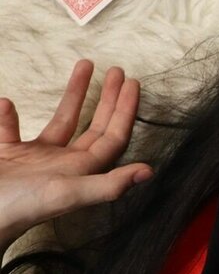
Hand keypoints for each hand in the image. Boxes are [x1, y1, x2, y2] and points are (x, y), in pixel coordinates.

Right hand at [0, 60, 152, 251]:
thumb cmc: (20, 208)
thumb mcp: (67, 193)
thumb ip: (107, 185)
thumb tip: (148, 172)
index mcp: (81, 171)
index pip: (113, 137)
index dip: (126, 112)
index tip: (134, 82)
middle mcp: (63, 164)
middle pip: (95, 127)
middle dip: (109, 99)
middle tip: (118, 70)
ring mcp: (35, 159)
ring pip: (61, 121)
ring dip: (73, 95)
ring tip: (84, 65)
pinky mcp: (7, 156)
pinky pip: (11, 129)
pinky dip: (8, 116)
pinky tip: (6, 103)